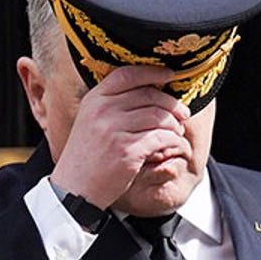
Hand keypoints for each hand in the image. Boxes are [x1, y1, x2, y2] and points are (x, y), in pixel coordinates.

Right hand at [49, 64, 188, 207]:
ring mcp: (113, 130)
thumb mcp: (92, 122)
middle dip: (172, 104)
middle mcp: (102, 111)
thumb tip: (151, 90)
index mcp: (94, 100)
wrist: (75, 187)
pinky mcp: (126, 150)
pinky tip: (178, 146)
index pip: (126, 75)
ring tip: (178, 133)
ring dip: (175, 125)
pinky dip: (176, 141)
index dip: (152, 72)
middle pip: (149, 95)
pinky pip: (163, 138)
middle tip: (184, 113)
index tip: (170, 74)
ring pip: (160, 117)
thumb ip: (114, 105)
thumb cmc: (89, 155)